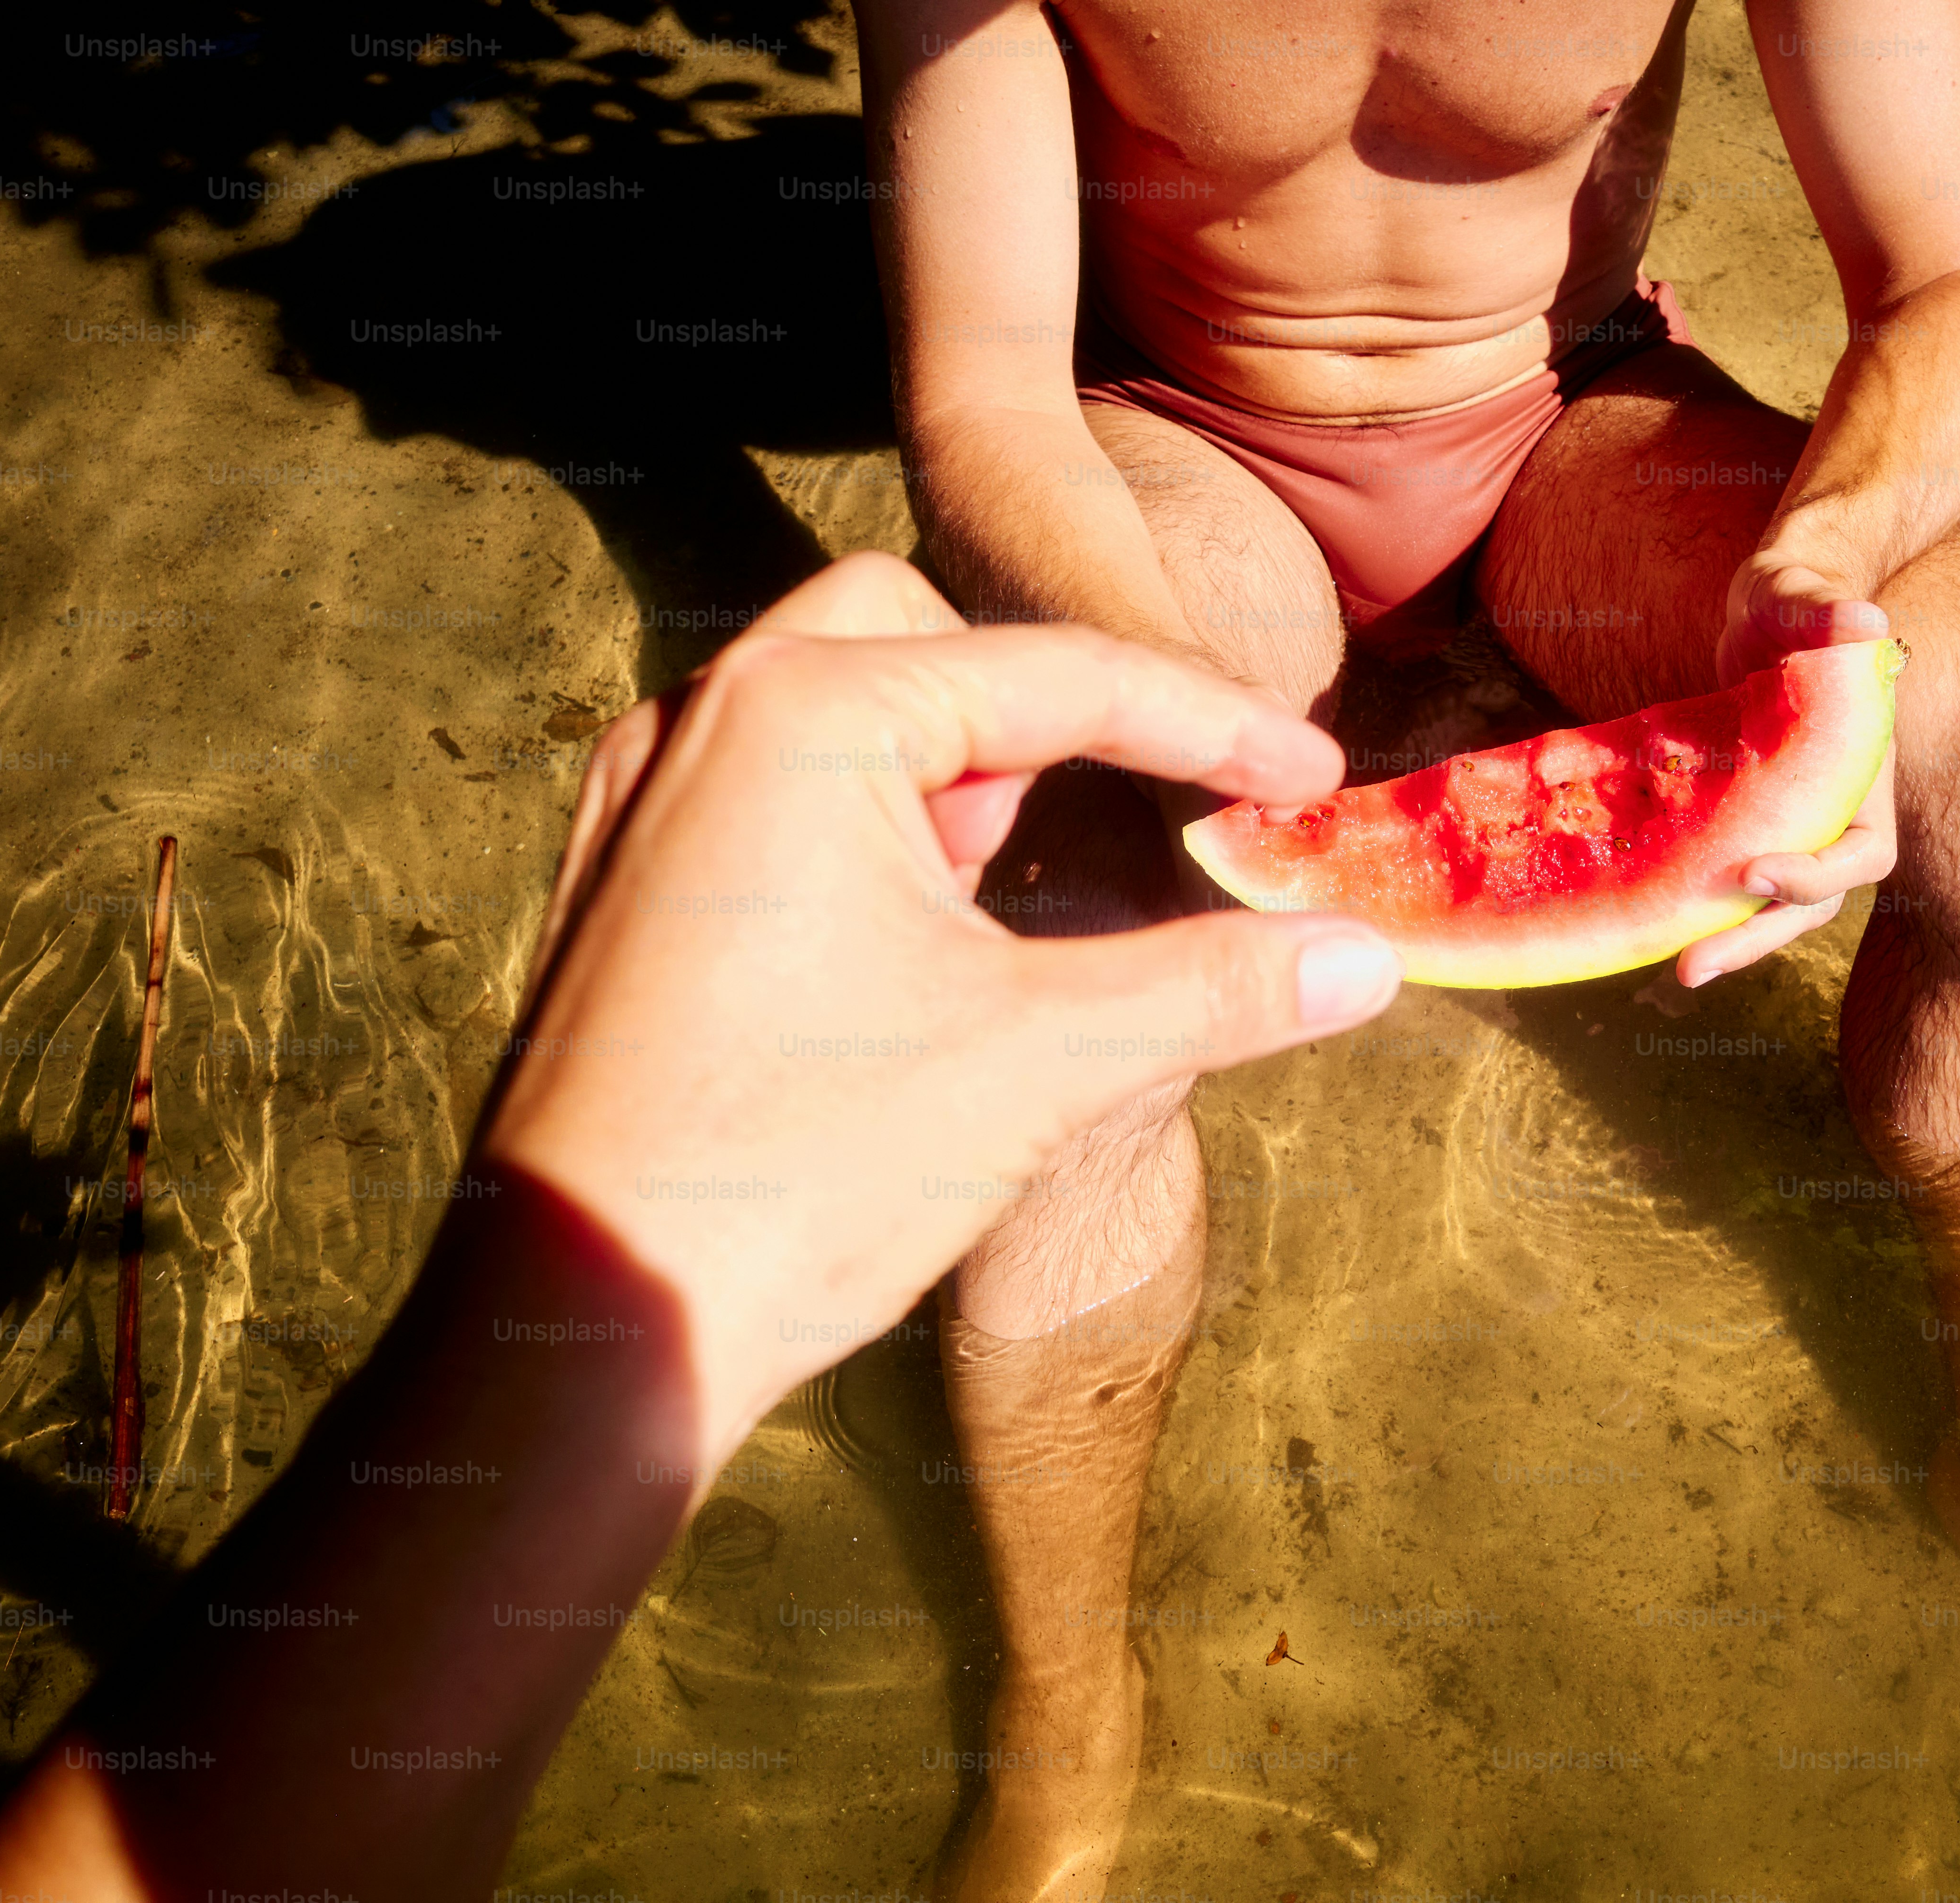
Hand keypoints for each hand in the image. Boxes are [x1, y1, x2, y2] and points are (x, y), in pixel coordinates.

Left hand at [481, 553, 1402, 1455]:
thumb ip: (1214, 986)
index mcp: (802, 718)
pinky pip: (766, 788)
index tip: (1309, 771)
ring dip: (945, 779)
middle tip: (1092, 840)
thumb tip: (1366, 959)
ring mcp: (641, 801)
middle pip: (922, 636)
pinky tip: (897, 950)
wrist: (593, 1321)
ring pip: (836, 709)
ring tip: (986, 917)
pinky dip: (862, 827)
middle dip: (1040, 720)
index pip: (1058, 675)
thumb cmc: (795, 1170)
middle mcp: (702, 722)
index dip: (1209, 723)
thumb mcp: (1041, 1061)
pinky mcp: (621, 884)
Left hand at [1683, 552, 1899, 985]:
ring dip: (1727, 936)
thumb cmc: (1797, 596)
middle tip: (1690, 969)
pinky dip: (1695, 897)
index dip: (1815, 874)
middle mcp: (1833, 811)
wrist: (1774, 602)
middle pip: (1810, 901)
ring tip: (1676, 968)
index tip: (1753, 871)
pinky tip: (1646, 917)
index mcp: (1861, 775)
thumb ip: (1832, 612)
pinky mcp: (1746, 817)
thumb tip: (1868, 622)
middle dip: (1756, 937)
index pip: (1862, 854)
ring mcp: (1790, 820)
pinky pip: (1727, 869)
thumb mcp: (1806, 597)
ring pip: (1769, 900)